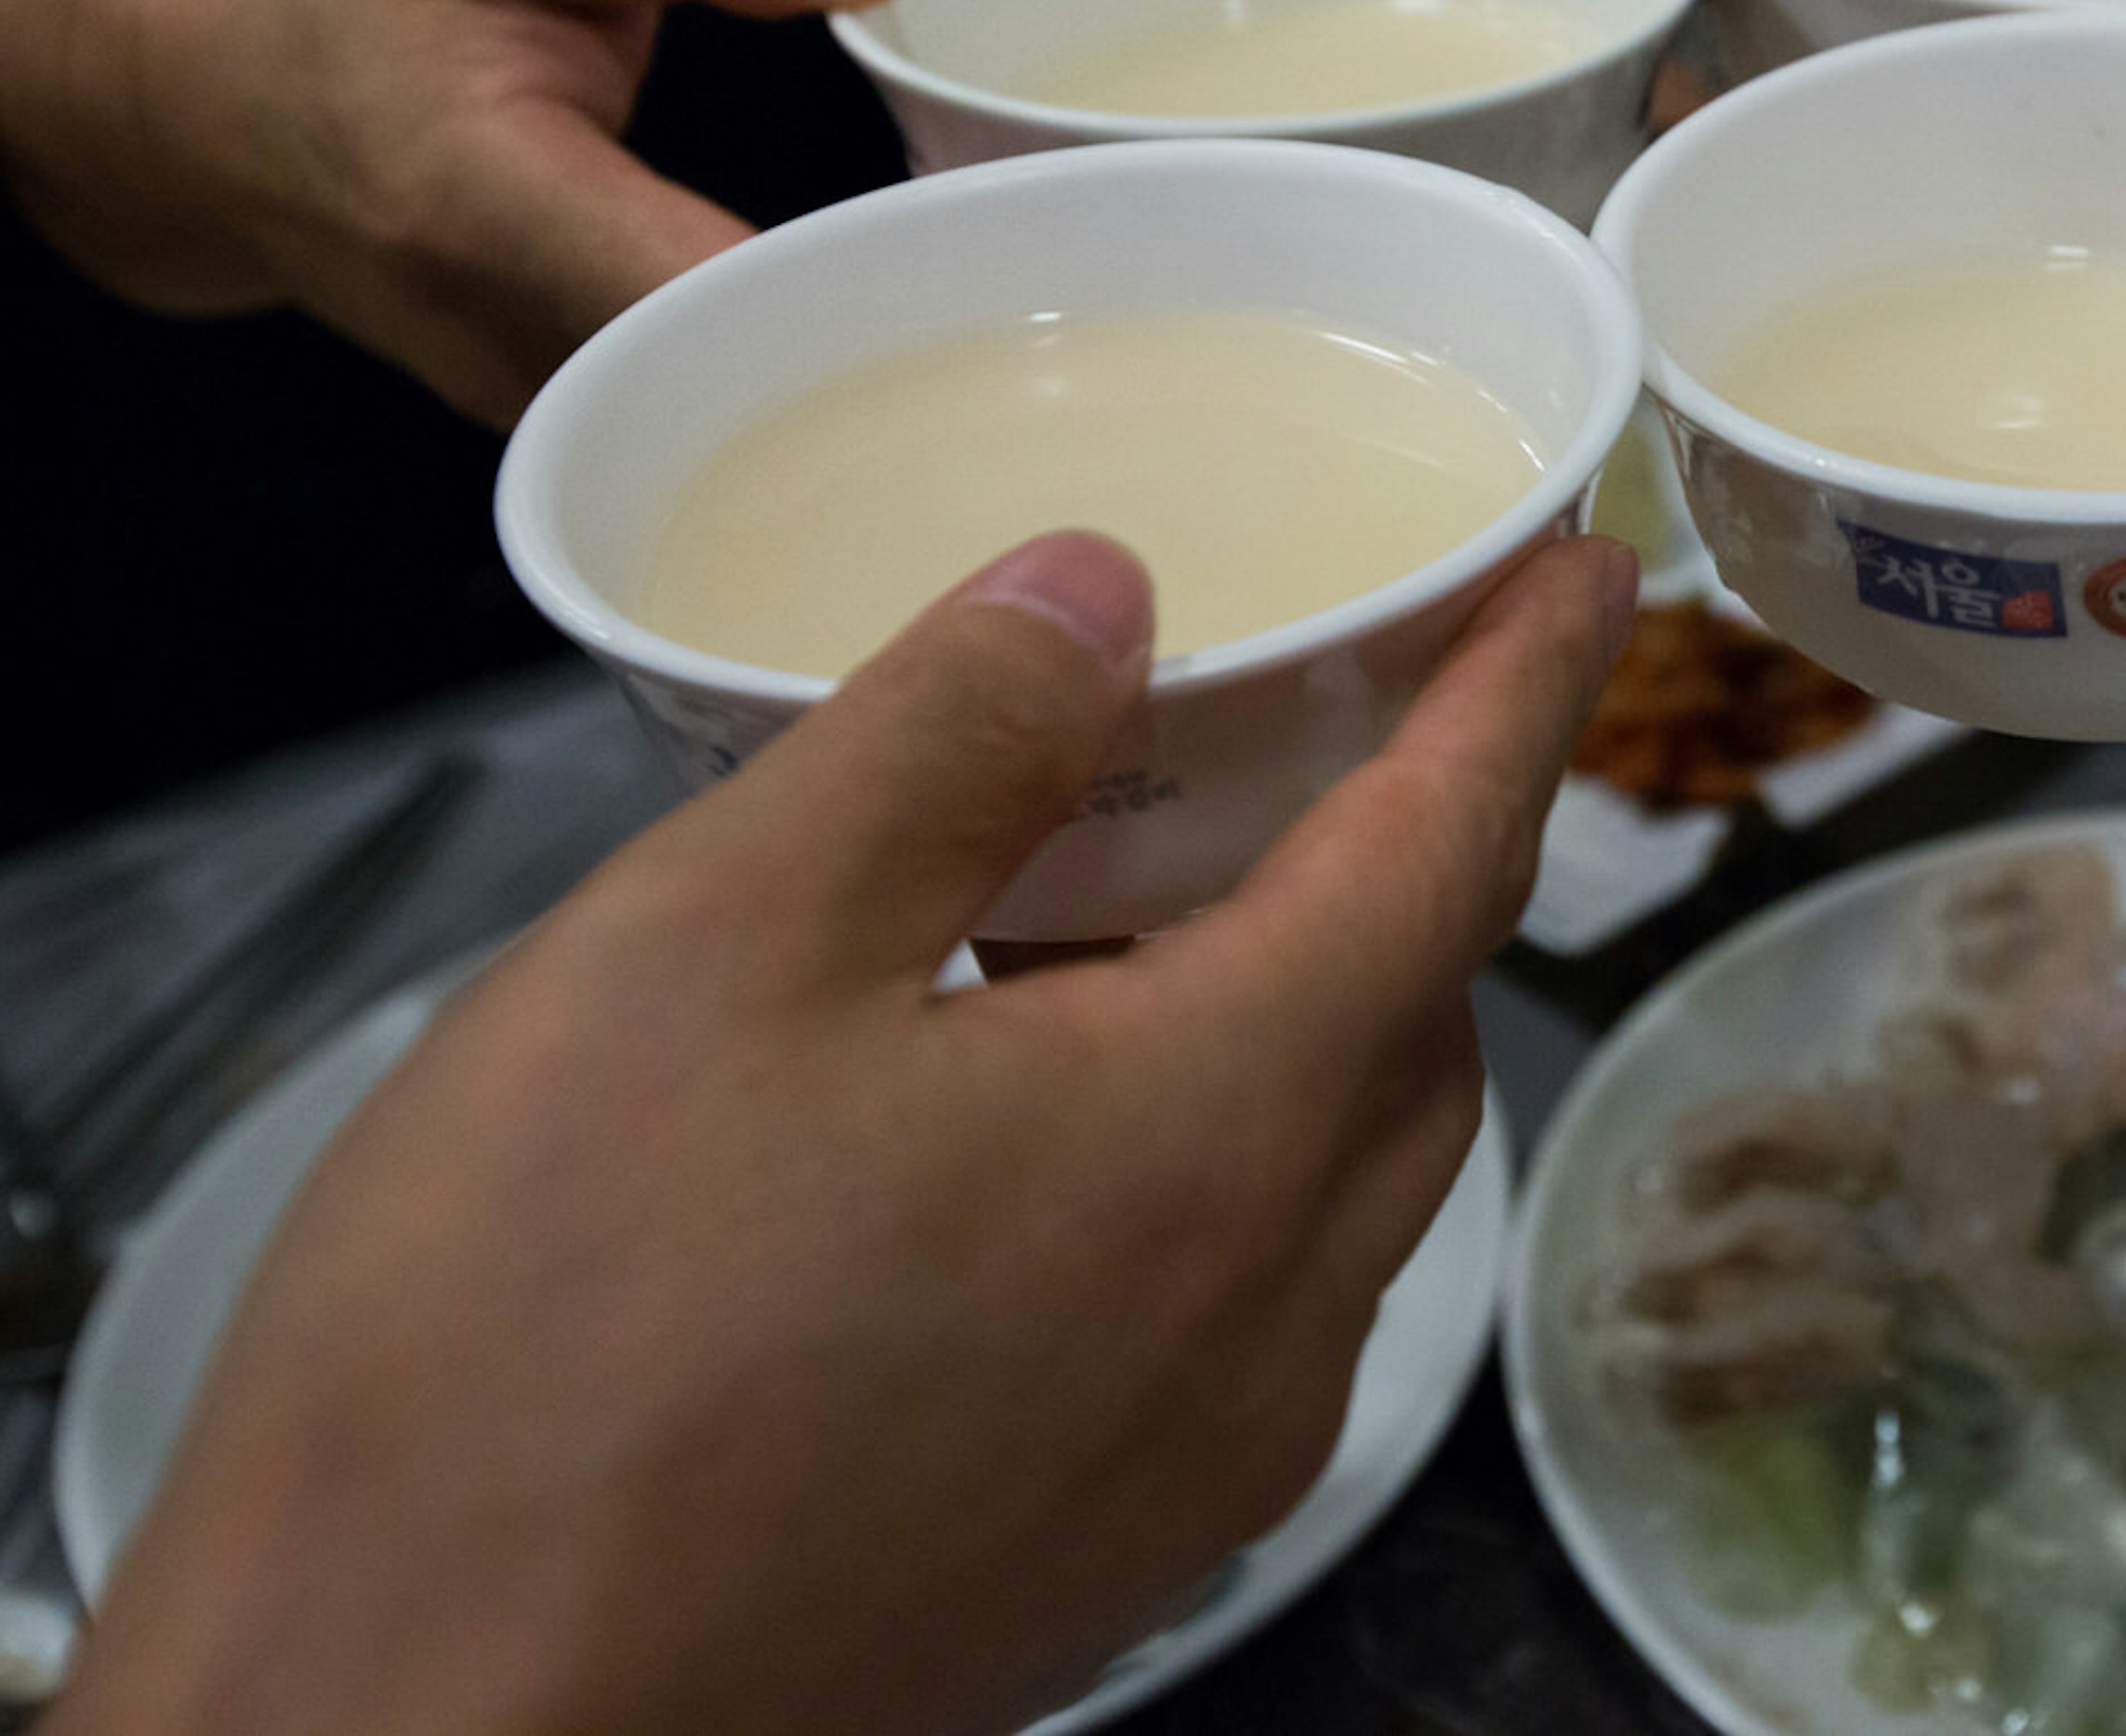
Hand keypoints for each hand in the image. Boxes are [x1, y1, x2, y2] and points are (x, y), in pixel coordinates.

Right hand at [0, 0, 915, 424]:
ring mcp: (534, 409)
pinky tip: (892, 323)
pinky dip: (808, 382)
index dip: (864, 287)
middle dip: (904, 345)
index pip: (709, 292)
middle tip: (1058, 288)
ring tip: (1001, 304)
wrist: (206, 107)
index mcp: (487, 200)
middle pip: (752, 387)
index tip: (996, 255)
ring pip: (740, 430)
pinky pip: (714, 430)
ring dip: (868, 374)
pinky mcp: (565, 431)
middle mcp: (506, 336)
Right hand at [52, 528, 1637, 1735]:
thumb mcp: (708, 950)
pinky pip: (1232, 1309)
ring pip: (1332, 1181)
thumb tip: (1104, 593)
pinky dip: (1211, 1162)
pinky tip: (1048, 1119)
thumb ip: (941, 744)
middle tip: (1340, 710)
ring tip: (1164, 888)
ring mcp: (1189, 1471)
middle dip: (1414, 848)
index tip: (1589, 568)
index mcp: (1219, 1138)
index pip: (1450, 853)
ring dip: (1305, 1010)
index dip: (1525, 689)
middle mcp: (1263, 1322)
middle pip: (1417, 1024)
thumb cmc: (529, 1350)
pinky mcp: (1089, 1563)